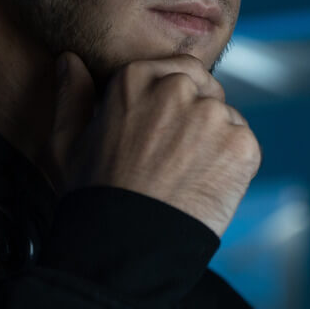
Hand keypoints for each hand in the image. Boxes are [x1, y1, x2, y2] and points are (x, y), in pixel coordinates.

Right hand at [47, 51, 260, 237]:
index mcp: (136, 78)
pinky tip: (204, 188)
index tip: (162, 130)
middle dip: (195, 117)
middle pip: (204, 90)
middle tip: (175, 159)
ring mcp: (213, 115)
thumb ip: (71, 96)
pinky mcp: (241, 144)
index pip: (177, 69)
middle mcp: (177, 87)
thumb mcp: (66, 144)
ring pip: (225, 117)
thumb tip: (68, 61)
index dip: (174, 100)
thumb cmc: (93, 199)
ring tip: (186, 178)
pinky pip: (243, 144)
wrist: (128, 248)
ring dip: (214, 140)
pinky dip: (231, 164)